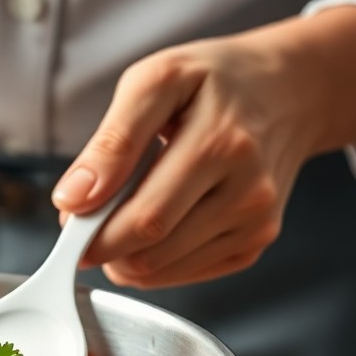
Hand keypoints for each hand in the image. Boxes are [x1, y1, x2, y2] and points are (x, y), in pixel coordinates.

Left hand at [52, 7, 355, 287]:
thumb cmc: (214, 81)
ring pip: (162, 269)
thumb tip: (73, 199)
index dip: (93, 234)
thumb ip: (111, 142)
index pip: (144, 218)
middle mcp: (248, 190)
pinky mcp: (254, 242)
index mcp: (221, 144)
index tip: (68, 225)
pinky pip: (184, 274)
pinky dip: (153, 260)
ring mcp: (256, 222)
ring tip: (121, 212)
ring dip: (124, 255)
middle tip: (87, 220)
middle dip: (103, 245)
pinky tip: (154, 224)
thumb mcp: (155, 81)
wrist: (288, 91)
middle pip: (151, 250)